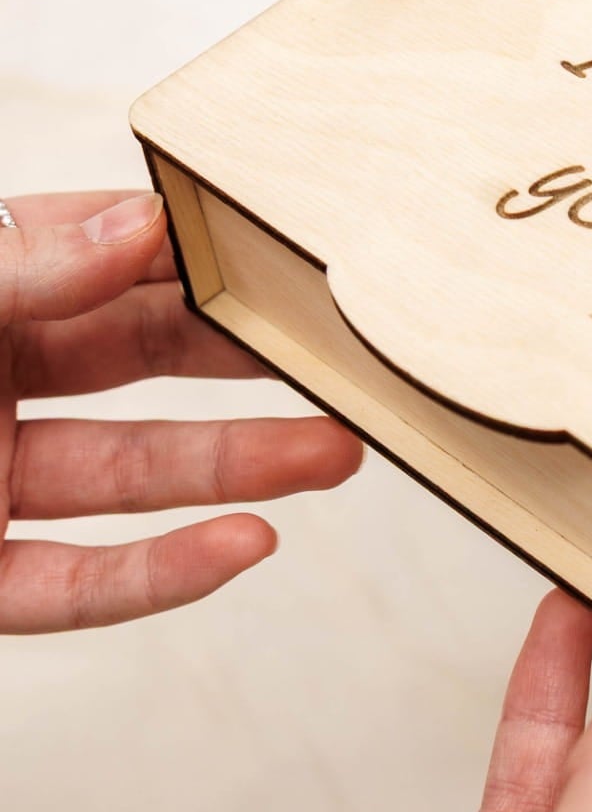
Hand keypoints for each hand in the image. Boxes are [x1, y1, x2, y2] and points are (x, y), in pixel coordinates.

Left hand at [0, 192, 362, 631]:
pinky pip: (74, 586)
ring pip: (132, 475)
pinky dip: (161, 575)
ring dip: (242, 468)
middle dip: (249, 360)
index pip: (101, 254)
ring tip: (340, 451)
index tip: (282, 246)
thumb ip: (24, 265)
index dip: (190, 249)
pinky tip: (243, 546)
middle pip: (143, 365)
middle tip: (340, 350)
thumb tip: (147, 226)